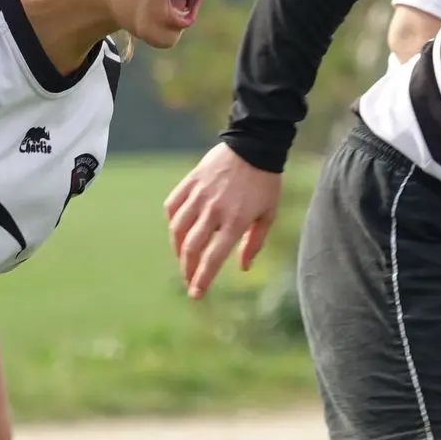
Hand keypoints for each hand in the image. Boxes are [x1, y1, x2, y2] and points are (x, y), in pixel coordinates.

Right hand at [165, 142, 282, 298]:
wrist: (254, 145)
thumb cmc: (265, 182)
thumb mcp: (268, 214)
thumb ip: (255, 243)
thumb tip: (242, 267)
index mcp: (236, 221)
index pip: (213, 258)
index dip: (202, 279)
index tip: (196, 293)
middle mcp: (214, 210)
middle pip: (191, 248)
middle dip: (187, 269)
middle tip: (189, 280)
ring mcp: (200, 195)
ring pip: (177, 229)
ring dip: (177, 248)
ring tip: (183, 257)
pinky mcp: (191, 181)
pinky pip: (173, 206)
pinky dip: (172, 220)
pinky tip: (177, 229)